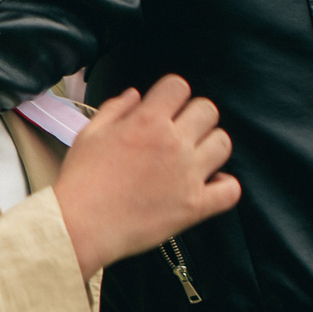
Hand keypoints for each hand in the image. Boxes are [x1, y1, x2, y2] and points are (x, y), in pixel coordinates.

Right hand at [52, 75, 240, 278]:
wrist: (82, 225)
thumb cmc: (81, 180)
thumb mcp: (90, 134)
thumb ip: (116, 109)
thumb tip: (136, 94)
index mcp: (147, 122)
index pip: (178, 86)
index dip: (171, 93)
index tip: (164, 107)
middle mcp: (174, 144)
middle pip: (207, 110)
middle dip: (194, 115)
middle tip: (180, 131)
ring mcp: (188, 175)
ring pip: (223, 143)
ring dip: (210, 145)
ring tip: (195, 156)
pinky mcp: (195, 206)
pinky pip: (230, 189)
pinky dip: (225, 185)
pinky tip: (209, 184)